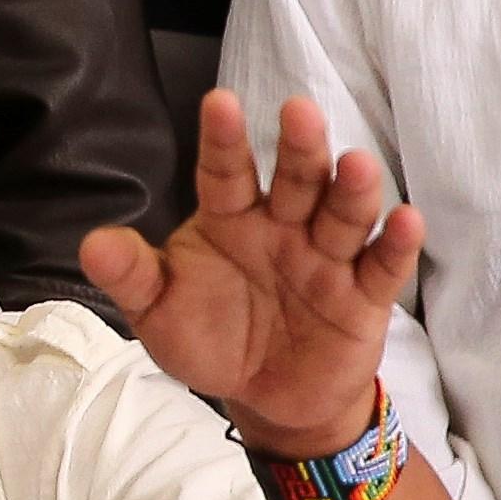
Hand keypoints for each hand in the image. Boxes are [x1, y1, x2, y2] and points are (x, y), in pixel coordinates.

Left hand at [75, 91, 419, 454]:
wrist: (267, 398)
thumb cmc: (211, 337)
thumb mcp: (159, 311)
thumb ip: (133, 276)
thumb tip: (92, 246)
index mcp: (230, 217)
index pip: (225, 172)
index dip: (223, 139)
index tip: (219, 102)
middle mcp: (283, 226)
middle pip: (295, 180)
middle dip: (299, 148)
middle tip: (299, 111)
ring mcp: (327, 258)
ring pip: (343, 215)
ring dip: (352, 190)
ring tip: (356, 163)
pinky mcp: (364, 297)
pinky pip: (382, 267)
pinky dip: (397, 245)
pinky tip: (407, 220)